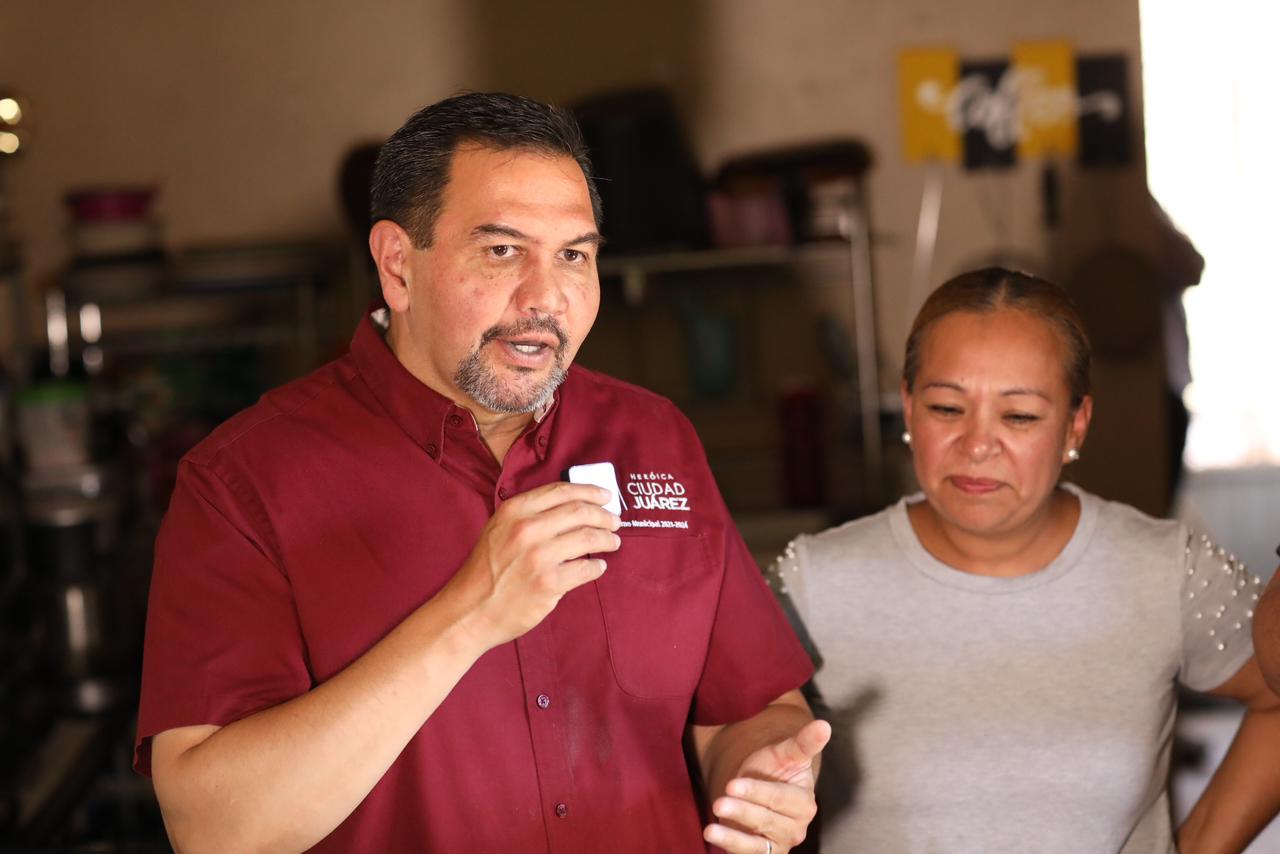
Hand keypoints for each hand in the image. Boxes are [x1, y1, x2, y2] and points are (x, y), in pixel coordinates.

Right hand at [445, 481, 620, 648]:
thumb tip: (571, 507)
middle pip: (580, 512)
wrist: (469, 610)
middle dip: (604, 515)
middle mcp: (526, 529)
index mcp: (514, 511)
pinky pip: (586, 569)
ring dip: (607, 539)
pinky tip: (598, 567)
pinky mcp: (548, 584)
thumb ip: (528, 515)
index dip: (588, 491)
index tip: (605, 496)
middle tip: (615, 521)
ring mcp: (538, 557)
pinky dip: (597, 567)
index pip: (561, 492)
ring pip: (588, 539)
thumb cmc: (486, 570)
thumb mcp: (498, 530)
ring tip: (613, 542)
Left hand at [704, 719, 830, 853]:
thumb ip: (804, 742)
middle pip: (767, 820)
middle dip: (742, 811)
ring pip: (756, 845)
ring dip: (733, 838)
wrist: (758, 785)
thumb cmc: (774, 768)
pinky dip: (730, 848)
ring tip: (711, 830)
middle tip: (719, 802)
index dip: (756, 792)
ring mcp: (779, 844)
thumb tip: (824, 725)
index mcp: (804, 804)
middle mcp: (795, 829)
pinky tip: (714, 837)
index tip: (732, 785)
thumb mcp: (786, 753)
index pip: (780, 798)